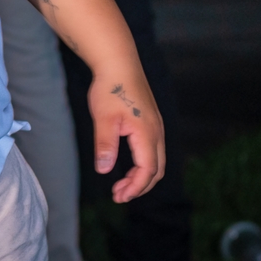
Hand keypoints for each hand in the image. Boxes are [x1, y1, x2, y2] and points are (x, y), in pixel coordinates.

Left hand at [90, 73, 165, 202]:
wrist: (118, 62)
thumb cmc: (110, 88)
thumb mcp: (103, 118)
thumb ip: (105, 145)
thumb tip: (104, 170)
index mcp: (147, 133)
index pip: (147, 170)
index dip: (135, 187)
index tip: (119, 197)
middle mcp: (157, 132)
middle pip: (156, 170)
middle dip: (139, 186)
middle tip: (118, 196)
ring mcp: (156, 126)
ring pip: (156, 161)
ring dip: (141, 176)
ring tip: (120, 185)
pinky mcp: (151, 121)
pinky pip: (153, 151)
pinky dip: (143, 165)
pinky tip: (126, 166)